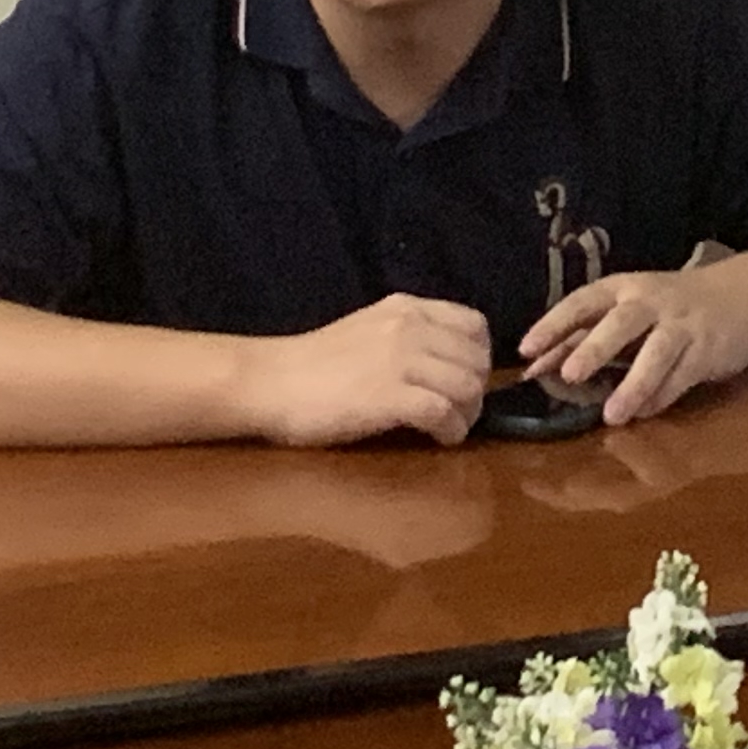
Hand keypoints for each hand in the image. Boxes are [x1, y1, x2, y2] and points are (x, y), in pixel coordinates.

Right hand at [236, 295, 491, 448]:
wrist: (269, 382)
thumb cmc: (312, 364)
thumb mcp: (368, 331)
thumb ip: (407, 336)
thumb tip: (445, 362)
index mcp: (406, 309)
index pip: (475, 325)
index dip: (478, 357)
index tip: (463, 380)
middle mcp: (410, 327)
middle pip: (477, 360)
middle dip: (476, 391)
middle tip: (458, 413)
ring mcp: (401, 361)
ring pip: (468, 387)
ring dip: (467, 415)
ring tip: (448, 429)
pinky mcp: (391, 397)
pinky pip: (445, 413)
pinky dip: (451, 431)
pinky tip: (439, 440)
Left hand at [517, 262, 747, 425]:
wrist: (741, 295)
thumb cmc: (668, 307)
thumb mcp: (626, 311)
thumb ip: (583, 336)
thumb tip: (533, 367)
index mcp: (623, 288)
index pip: (583, 302)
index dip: (554, 324)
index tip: (526, 349)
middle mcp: (652, 302)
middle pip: (623, 324)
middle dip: (596, 348)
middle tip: (570, 374)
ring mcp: (683, 325)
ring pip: (657, 354)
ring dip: (634, 384)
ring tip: (613, 416)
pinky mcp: (708, 348)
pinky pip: (683, 375)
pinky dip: (663, 396)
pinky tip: (644, 414)